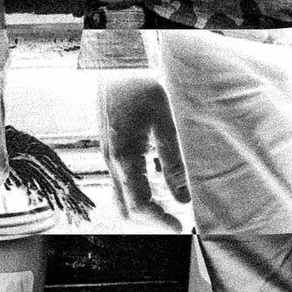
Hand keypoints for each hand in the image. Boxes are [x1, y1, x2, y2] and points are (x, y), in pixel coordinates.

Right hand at [97, 72, 189, 229]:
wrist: (114, 64)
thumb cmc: (138, 86)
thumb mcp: (164, 121)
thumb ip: (173, 160)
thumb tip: (184, 197)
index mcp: (124, 158)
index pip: (139, 205)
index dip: (158, 221)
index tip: (178, 228)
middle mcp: (111, 162)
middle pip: (125, 208)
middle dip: (149, 220)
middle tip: (174, 221)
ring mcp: (108, 156)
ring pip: (122, 195)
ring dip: (144, 205)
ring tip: (170, 203)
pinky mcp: (111, 148)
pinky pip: (123, 179)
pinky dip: (140, 188)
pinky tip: (161, 176)